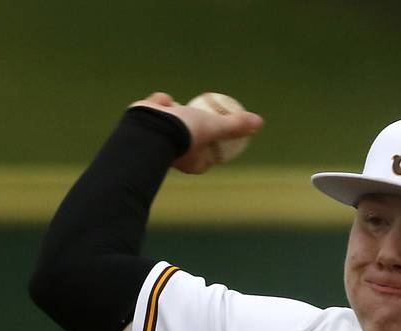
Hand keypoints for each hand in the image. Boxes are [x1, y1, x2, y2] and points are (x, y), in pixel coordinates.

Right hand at [129, 91, 263, 173]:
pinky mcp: (141, 125)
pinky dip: (159, 104)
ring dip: (173, 113)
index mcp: (190, 161)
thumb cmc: (184, 134)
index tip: (216, 130)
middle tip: (200, 114)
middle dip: (191, 127)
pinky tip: (165, 99)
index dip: (211, 142)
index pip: (205, 152)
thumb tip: (258, 123)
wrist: (149, 128)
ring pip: (169, 123)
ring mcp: (156, 140)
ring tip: (178, 106)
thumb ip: (233, 127)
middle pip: (187, 137)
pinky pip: (154, 112)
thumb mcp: (213, 128)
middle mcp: (172, 154)